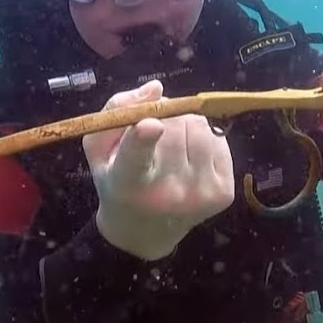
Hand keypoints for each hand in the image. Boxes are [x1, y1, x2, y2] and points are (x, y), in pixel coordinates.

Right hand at [83, 79, 235, 260]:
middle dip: (164, 118)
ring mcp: (199, 194)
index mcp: (127, 183)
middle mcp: (166, 193)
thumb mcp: (98, 149)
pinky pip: (218, 139)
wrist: (143, 233)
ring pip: (199, 126)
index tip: (149, 124)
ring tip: (171, 147)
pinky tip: (189, 158)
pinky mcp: (223, 193)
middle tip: (153, 132)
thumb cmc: (115, 183)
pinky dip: (203, 138)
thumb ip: (117, 111)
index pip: (136, 158)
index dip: (143, 138)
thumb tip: (156, 89)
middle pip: (173, 126)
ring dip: (185, 125)